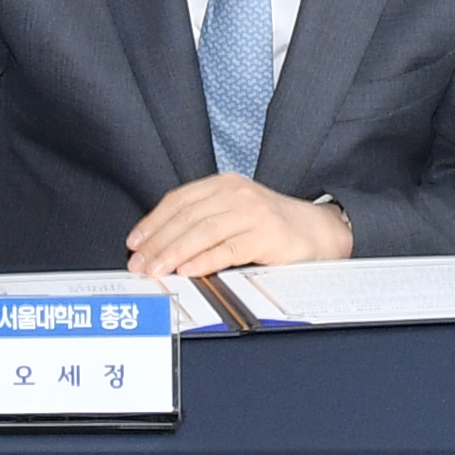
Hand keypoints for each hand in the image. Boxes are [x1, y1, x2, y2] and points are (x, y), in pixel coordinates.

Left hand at [127, 174, 350, 280]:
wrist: (319, 231)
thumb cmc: (272, 226)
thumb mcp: (235, 212)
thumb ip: (203, 221)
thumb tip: (159, 247)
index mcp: (224, 184)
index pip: (179, 200)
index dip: (153, 222)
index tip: (135, 243)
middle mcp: (237, 193)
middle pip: (187, 217)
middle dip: (158, 242)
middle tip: (139, 263)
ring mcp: (254, 212)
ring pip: (204, 231)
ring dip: (175, 252)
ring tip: (157, 269)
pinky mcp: (267, 235)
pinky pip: (229, 249)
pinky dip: (204, 260)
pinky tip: (188, 270)